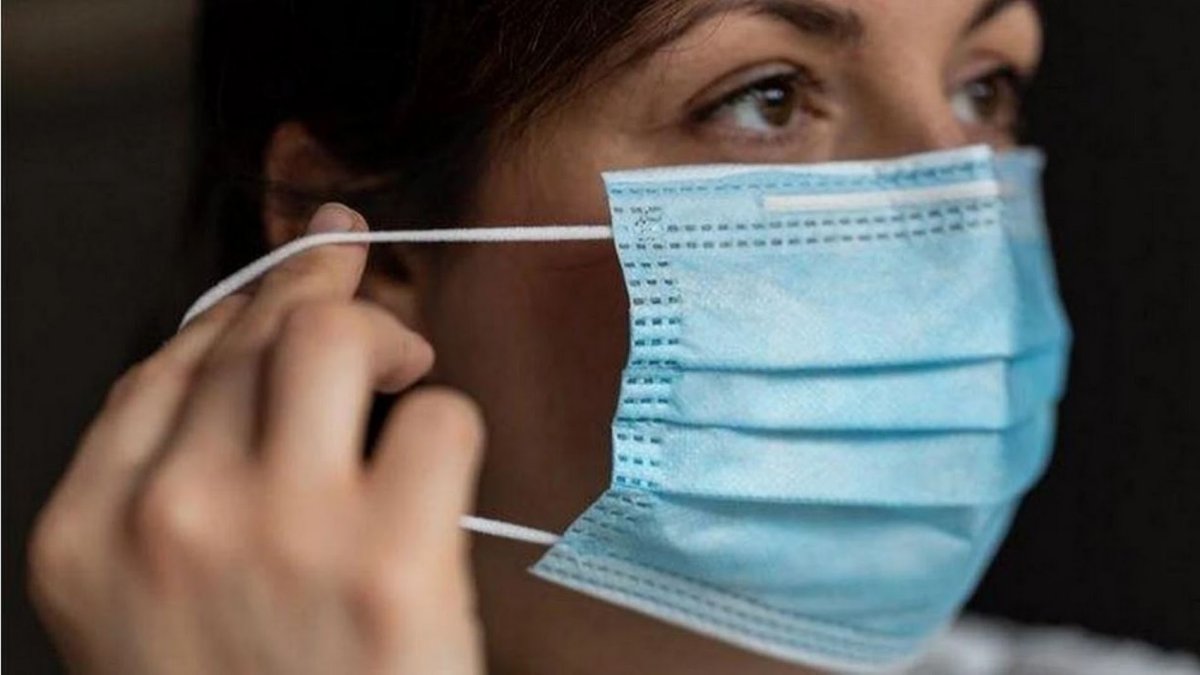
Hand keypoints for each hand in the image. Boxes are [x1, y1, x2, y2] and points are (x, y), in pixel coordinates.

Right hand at [28, 204, 484, 674]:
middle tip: (366, 287)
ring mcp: (280, 529)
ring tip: (407, 373)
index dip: (244, 302)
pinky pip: (438, 418)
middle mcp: (170, 514)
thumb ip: (167, 493)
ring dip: (386, 334)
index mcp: (89, 533)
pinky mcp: (391, 557)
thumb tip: (247, 364)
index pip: (168, 365)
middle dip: (323, 285)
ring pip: (338, 339)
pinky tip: (439, 469)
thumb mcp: (148, 613)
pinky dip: (450, 425)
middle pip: (255, 332)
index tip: (294, 268)